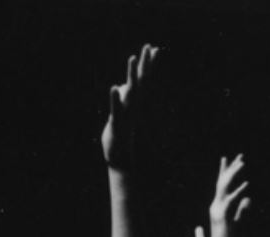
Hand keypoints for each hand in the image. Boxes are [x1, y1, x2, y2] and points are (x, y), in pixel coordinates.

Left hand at [101, 44, 158, 170]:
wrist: (119, 156)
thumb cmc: (120, 131)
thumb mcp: (121, 110)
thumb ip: (123, 97)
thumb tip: (122, 86)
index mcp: (134, 101)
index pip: (143, 79)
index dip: (148, 64)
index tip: (154, 48)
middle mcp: (133, 104)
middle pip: (140, 81)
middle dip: (144, 64)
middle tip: (149, 46)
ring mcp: (126, 112)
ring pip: (130, 91)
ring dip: (131, 74)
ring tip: (132, 58)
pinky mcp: (117, 123)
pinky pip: (117, 109)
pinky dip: (116, 99)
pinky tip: (114, 88)